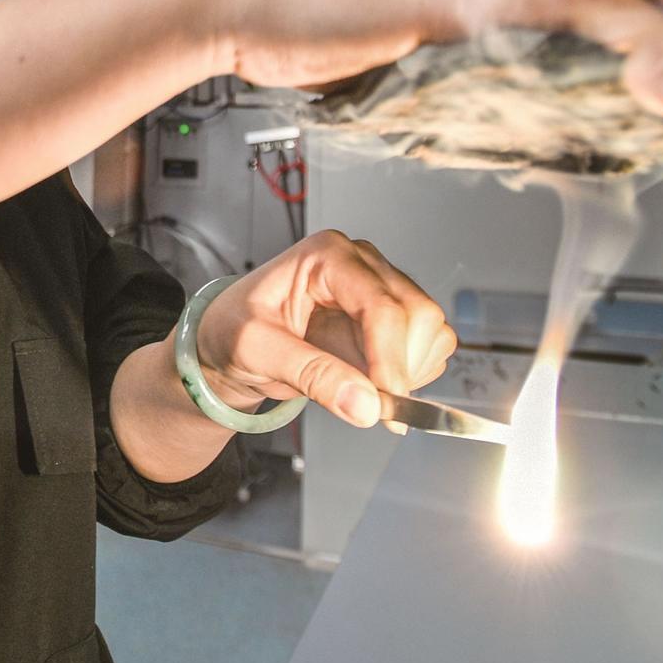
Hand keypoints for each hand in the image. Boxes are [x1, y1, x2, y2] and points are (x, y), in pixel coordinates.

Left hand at [192, 231, 454, 430]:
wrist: (231, 337)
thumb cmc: (235, 329)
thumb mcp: (256, 351)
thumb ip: (311, 375)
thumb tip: (365, 406)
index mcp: (327, 256)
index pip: (381, 304)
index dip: (390, 357)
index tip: (386, 401)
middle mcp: (363, 263)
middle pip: (417, 314)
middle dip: (401, 367)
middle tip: (372, 406)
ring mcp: (382, 286)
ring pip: (431, 329)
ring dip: (410, 371)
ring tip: (362, 389)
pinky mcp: (394, 314)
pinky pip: (429, 345)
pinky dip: (413, 373)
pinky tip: (373, 381)